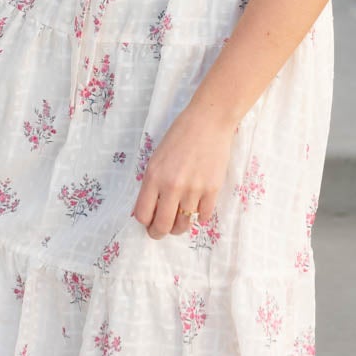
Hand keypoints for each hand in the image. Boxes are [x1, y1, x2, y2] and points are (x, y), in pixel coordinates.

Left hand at [130, 99, 237, 238]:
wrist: (208, 122)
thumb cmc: (179, 137)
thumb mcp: (156, 159)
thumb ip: (151, 184)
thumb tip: (148, 210)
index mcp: (153, 177)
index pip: (143, 215)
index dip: (145, 223)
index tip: (148, 223)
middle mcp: (172, 186)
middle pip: (162, 225)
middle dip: (159, 233)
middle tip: (161, 232)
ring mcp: (194, 189)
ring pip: (184, 224)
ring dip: (180, 227)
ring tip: (180, 222)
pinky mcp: (212, 189)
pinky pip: (203, 216)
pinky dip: (199, 216)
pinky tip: (197, 209)